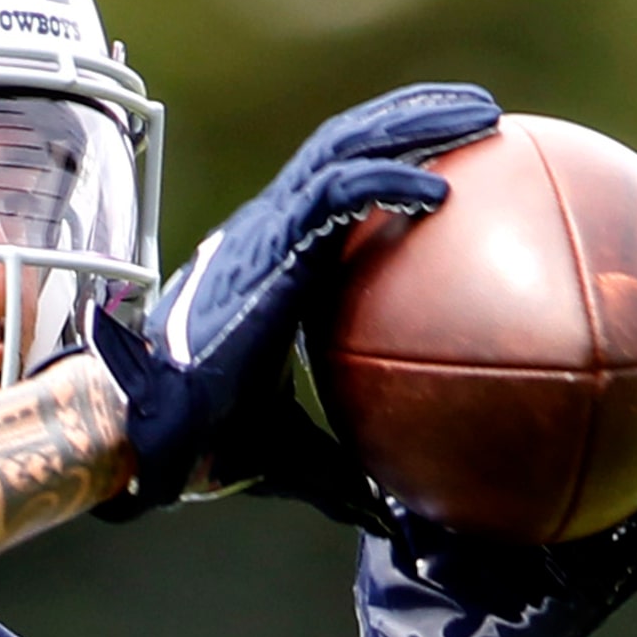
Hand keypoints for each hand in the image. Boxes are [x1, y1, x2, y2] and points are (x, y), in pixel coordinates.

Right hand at [88, 83, 499, 517]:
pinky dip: (389, 182)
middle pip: (346, 142)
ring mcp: (263, 231)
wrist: (152, 432)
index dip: (390, 153)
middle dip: (414, 113)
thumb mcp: (299, 455)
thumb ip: (347, 476)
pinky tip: (442, 194)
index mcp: (277, 265)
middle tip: (484, 112)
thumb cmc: (209, 442)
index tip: (453, 154)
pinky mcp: (265, 246)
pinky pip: (335, 195)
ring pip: (342, 146)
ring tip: (479, 117)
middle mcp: (268, 232)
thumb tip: (395, 525)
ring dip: (412, 122)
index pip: (336, 184)